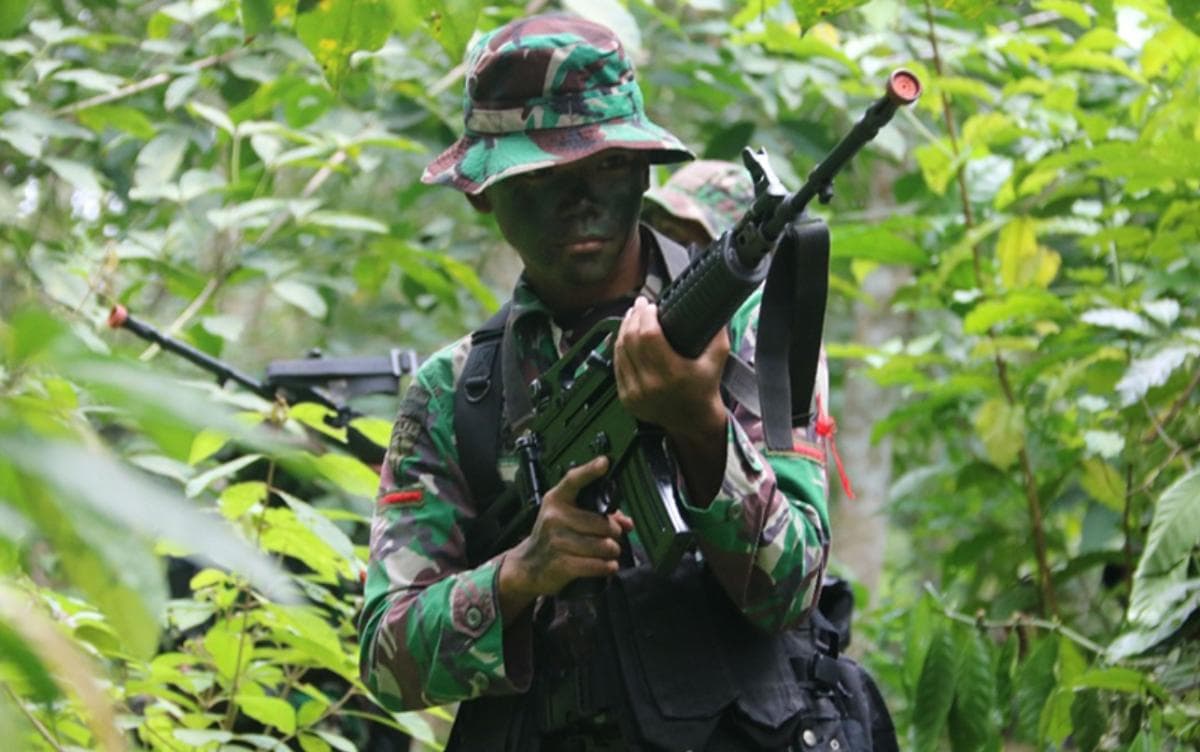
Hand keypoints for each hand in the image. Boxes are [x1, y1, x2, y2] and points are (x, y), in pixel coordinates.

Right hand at [498, 456, 632, 620]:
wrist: (528, 564)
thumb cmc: (554, 536)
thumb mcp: (570, 518)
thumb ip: (600, 515)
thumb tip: (626, 523)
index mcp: (557, 500)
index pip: (574, 480)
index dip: (590, 471)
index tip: (604, 462)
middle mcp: (554, 517)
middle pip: (601, 523)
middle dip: (614, 532)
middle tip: (614, 536)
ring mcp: (556, 540)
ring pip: (601, 545)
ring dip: (611, 551)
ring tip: (610, 551)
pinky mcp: (560, 563)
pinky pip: (594, 564)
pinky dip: (605, 567)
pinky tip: (608, 565)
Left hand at [614, 296, 728, 439]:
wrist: (693, 421)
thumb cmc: (704, 389)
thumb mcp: (717, 360)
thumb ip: (717, 334)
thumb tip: (715, 308)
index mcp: (672, 373)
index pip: (649, 336)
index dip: (646, 316)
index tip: (650, 305)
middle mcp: (650, 384)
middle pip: (632, 340)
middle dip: (634, 317)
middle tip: (640, 305)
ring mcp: (635, 393)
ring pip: (621, 351)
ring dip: (624, 330)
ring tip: (632, 316)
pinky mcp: (626, 398)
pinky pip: (618, 366)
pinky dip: (620, 348)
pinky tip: (625, 336)